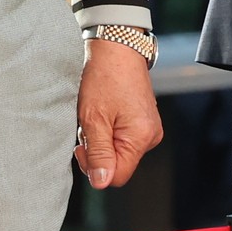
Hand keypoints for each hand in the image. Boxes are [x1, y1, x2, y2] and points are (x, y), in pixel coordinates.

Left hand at [75, 37, 163, 189]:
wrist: (116, 47)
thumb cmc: (104, 77)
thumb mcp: (93, 118)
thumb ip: (98, 153)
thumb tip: (101, 183)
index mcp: (141, 138)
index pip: (116, 176)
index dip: (94, 167)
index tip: (80, 146)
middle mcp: (150, 136)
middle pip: (117, 165)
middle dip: (96, 151)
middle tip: (87, 125)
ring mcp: (148, 129)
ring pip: (117, 152)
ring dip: (100, 140)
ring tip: (95, 114)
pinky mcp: (143, 122)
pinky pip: (122, 139)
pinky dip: (107, 130)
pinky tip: (103, 113)